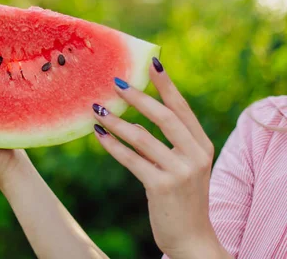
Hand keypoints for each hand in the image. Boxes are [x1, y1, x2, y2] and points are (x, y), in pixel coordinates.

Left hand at [91, 58, 229, 258]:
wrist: (192, 238)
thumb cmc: (181, 197)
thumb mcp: (183, 166)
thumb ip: (168, 143)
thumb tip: (134, 118)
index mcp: (202, 145)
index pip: (182, 108)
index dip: (167, 84)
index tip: (153, 62)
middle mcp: (195, 155)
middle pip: (164, 117)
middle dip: (139, 97)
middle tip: (116, 82)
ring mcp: (180, 172)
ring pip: (142, 137)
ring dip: (117, 121)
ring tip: (97, 109)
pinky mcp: (162, 187)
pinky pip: (131, 159)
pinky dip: (112, 145)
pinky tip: (98, 134)